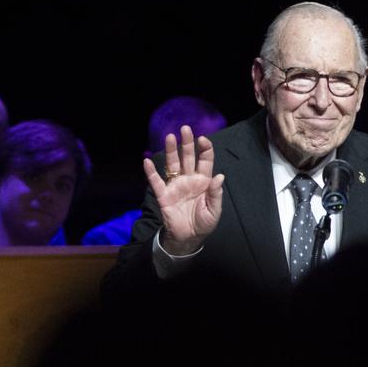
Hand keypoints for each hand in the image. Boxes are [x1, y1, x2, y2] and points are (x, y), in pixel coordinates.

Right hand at [142, 125, 225, 254]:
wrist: (189, 238)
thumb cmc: (203, 222)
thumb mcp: (214, 211)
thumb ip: (216, 194)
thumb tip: (220, 176)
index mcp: (204, 181)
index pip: (205, 161)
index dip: (205, 149)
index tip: (203, 139)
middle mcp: (189, 179)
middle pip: (188, 157)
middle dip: (187, 143)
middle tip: (185, 129)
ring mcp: (176, 185)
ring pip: (172, 165)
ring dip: (171, 151)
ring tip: (170, 137)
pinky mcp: (164, 195)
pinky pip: (156, 182)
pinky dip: (151, 172)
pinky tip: (147, 162)